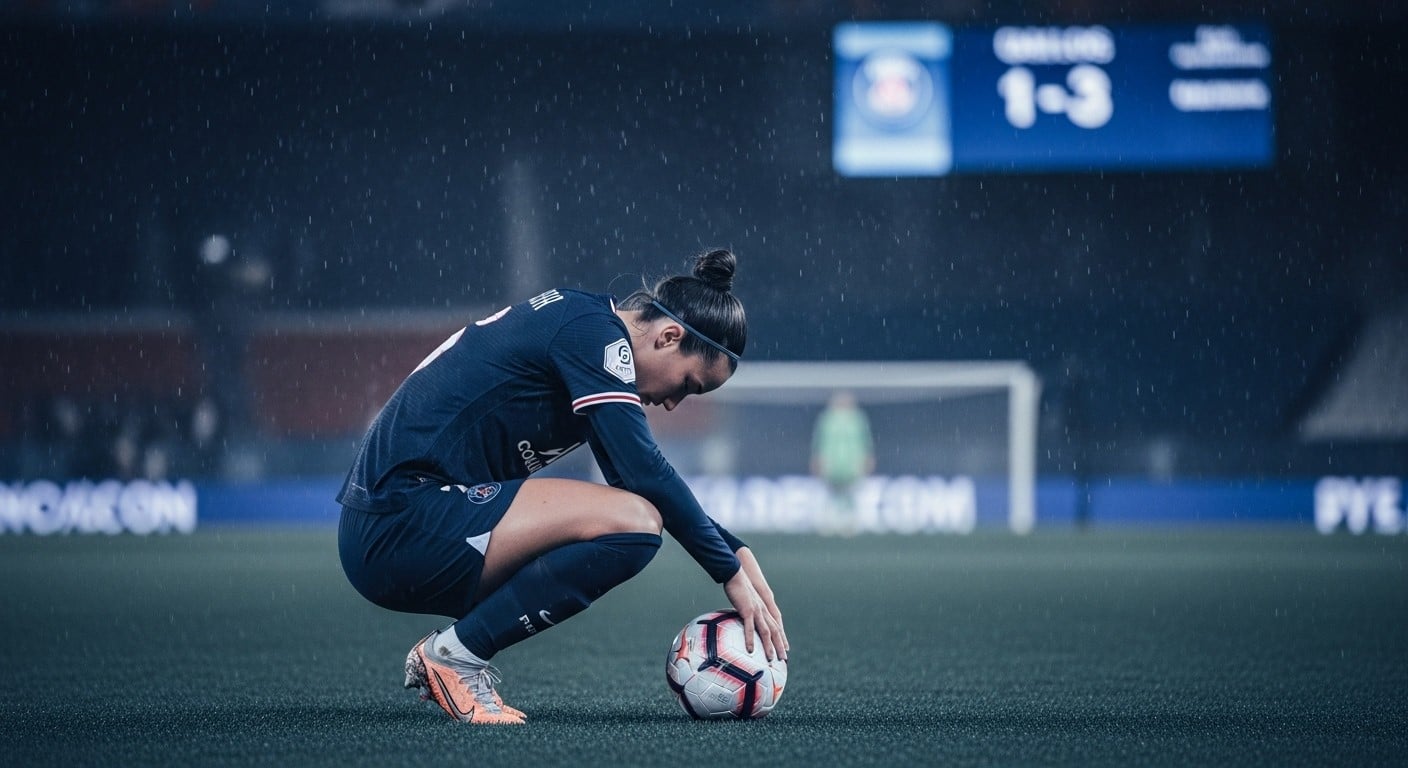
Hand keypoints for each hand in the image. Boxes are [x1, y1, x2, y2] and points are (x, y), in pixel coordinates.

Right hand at [723, 547, 787, 661]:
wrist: (735, 574)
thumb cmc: (738, 586)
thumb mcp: (746, 600)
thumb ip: (747, 610)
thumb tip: (743, 617)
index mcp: (764, 609)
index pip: (776, 626)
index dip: (781, 638)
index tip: (785, 649)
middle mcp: (764, 611)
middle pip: (775, 631)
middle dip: (780, 646)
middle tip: (784, 659)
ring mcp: (757, 611)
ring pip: (766, 632)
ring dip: (769, 646)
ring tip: (771, 659)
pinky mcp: (747, 610)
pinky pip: (750, 628)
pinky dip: (750, 639)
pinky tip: (750, 650)